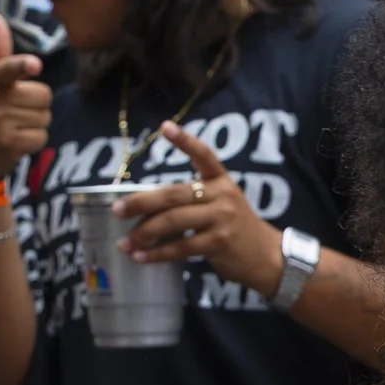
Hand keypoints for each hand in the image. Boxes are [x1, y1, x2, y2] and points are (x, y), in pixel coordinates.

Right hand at [0, 8, 48, 182]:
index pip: (7, 68)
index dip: (22, 66)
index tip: (33, 65)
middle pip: (43, 95)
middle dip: (36, 105)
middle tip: (15, 111)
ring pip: (45, 117)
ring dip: (35, 123)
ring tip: (14, 126)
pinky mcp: (9, 144)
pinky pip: (41, 137)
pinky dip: (34, 141)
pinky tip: (16, 141)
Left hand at [116, 120, 282, 296]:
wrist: (267, 257)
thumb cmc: (236, 228)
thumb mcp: (222, 204)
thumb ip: (193, 199)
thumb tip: (146, 206)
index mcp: (221, 180)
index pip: (203, 155)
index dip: (185, 141)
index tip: (165, 127)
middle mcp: (222, 196)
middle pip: (173, 195)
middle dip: (141, 203)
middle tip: (117, 211)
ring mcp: (221, 219)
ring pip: (173, 222)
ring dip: (144, 233)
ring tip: (125, 242)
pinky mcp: (218, 243)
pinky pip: (181, 247)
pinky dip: (158, 253)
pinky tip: (142, 257)